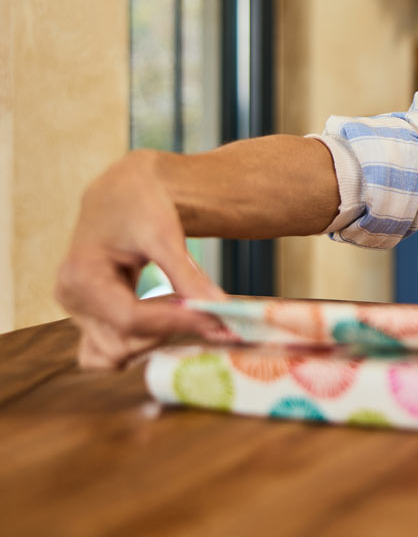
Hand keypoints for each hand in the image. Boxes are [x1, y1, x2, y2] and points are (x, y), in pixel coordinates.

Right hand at [55, 151, 225, 369]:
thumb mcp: (165, 236)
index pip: (130, 319)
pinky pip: (112, 347)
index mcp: (80, 276)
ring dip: (156, 339)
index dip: (175, 323)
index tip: (214, 319)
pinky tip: (168, 318)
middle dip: (166, 332)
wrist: (125, 191)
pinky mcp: (91, 315)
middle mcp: (71, 298)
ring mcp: (78, 310)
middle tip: (205, 313)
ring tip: (186, 310)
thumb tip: (221, 308)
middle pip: (121, 342)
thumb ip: (188, 276)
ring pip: (117, 352)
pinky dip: (142, 341)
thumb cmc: (140, 204)